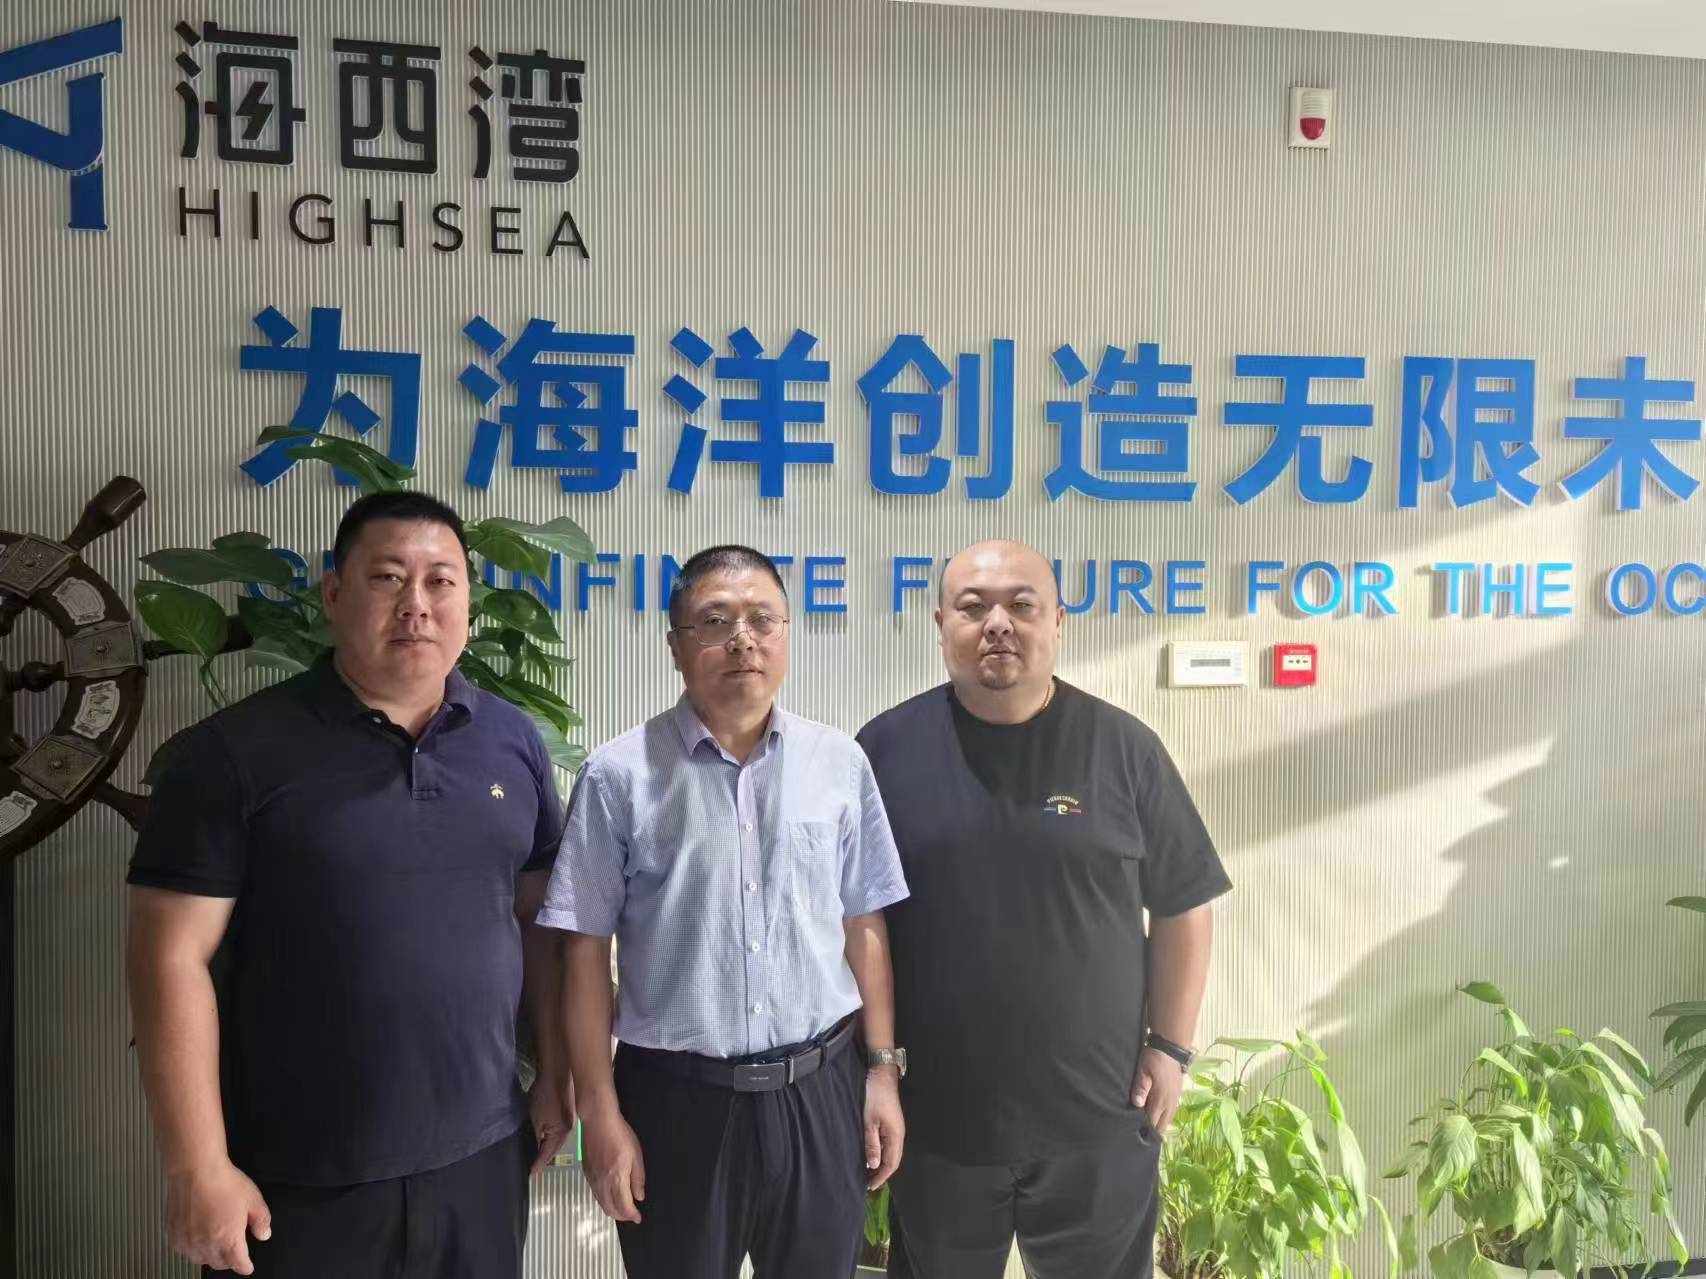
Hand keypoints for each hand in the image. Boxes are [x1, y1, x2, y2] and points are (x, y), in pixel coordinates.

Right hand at [166, 1159, 271, 1274]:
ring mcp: (188, 1241)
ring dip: (210, 1257)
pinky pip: (184, 1251)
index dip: (245, 1266)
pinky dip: (193, 1249)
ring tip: (216, 1246)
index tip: (247, 1266)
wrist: (195, 1171)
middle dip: (229, 1260)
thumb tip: (264, 1235)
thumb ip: (261, 1220)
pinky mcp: (174, 1234)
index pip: (238, 1264)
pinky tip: (197, 1239)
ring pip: (200, 1260)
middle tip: (233, 1252)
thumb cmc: (225, 1183)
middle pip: (219, 1264)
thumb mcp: (253, 1199)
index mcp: (228, 1239)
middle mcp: (207, 1245)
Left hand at [528, 1073, 574, 1176]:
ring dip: (546, 1148)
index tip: (530, 1174)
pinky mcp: (565, 1113)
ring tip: (536, 1156)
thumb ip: (534, 1137)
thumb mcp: (535, 1120)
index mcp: (560, 1135)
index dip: (537, 1165)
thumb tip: (532, 1152)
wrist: (556, 1072)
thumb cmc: (545, 1096)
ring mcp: (567, 1122)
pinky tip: (542, 1137)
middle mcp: (566, 1131)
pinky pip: (556, 1132)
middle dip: (543, 1159)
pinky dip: (548, 1138)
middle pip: (553, 1150)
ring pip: (555, 1141)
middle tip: (533, 1168)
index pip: (546, 1155)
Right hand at [579, 1097, 645, 1222]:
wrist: (599, 1122)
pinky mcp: (587, 1174)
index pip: (623, 1206)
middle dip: (622, 1216)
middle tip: (631, 1215)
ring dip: (613, 1210)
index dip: (631, 1215)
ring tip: (623, 1208)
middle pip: (610, 1209)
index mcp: (616, 1178)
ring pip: (601, 1204)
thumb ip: (638, 1178)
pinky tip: (610, 1197)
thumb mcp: (636, 1155)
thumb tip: (639, 1196)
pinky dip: (604, 1201)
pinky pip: (595, 1195)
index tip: (638, 1217)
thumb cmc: (619, 1134)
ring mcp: (593, 1179)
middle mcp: (602, 1182)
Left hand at [864, 1068, 905, 1189]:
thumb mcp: (869, 1121)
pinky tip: (871, 1156)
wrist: (881, 1075)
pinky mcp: (891, 1124)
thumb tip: (874, 1165)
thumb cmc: (874, 1097)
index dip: (881, 1177)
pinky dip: (880, 1154)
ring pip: (891, 1153)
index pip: (891, 1164)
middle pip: (893, 1161)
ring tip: (867, 1173)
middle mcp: (899, 1135)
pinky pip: (888, 1145)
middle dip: (881, 1174)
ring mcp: (896, 1129)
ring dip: (880, 1165)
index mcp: (895, 1136)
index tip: (869, 1187)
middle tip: (867, 1183)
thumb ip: (872, 1144)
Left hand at [1132, 1047, 1185, 1134]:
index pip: (1152, 1122)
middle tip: (1140, 1137)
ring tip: (1148, 1131)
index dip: (1144, 1131)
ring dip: (1159, 1125)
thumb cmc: (1155, 1058)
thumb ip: (1140, 1087)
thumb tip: (1136, 1104)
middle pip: (1162, 1125)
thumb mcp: (1143, 1070)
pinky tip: (1157, 1117)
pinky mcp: (1177, 1094)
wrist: (1171, 1047)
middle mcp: (1170, 1103)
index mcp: (1161, 1100)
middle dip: (1152, 1132)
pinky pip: (1171, 1112)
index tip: (1134, 1138)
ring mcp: (1175, 1099)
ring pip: (1167, 1119)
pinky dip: (1164, 1118)